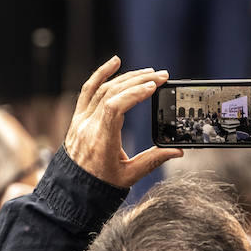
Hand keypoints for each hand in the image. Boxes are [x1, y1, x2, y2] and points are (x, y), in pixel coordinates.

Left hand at [64, 57, 181, 187]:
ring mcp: (81, 119)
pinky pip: (88, 89)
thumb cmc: (101, 184)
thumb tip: (177, 150)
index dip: (134, 94)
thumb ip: (153, 160)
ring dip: (127, 77)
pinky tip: (115, 61)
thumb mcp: (130, 175)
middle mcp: (88, 126)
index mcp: (101, 140)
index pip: (114, 107)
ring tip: (149, 72)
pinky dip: (101, 73)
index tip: (154, 87)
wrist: (73, 188)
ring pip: (102, 88)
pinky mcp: (79, 116)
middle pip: (112, 93)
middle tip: (162, 76)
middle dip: (139, 81)